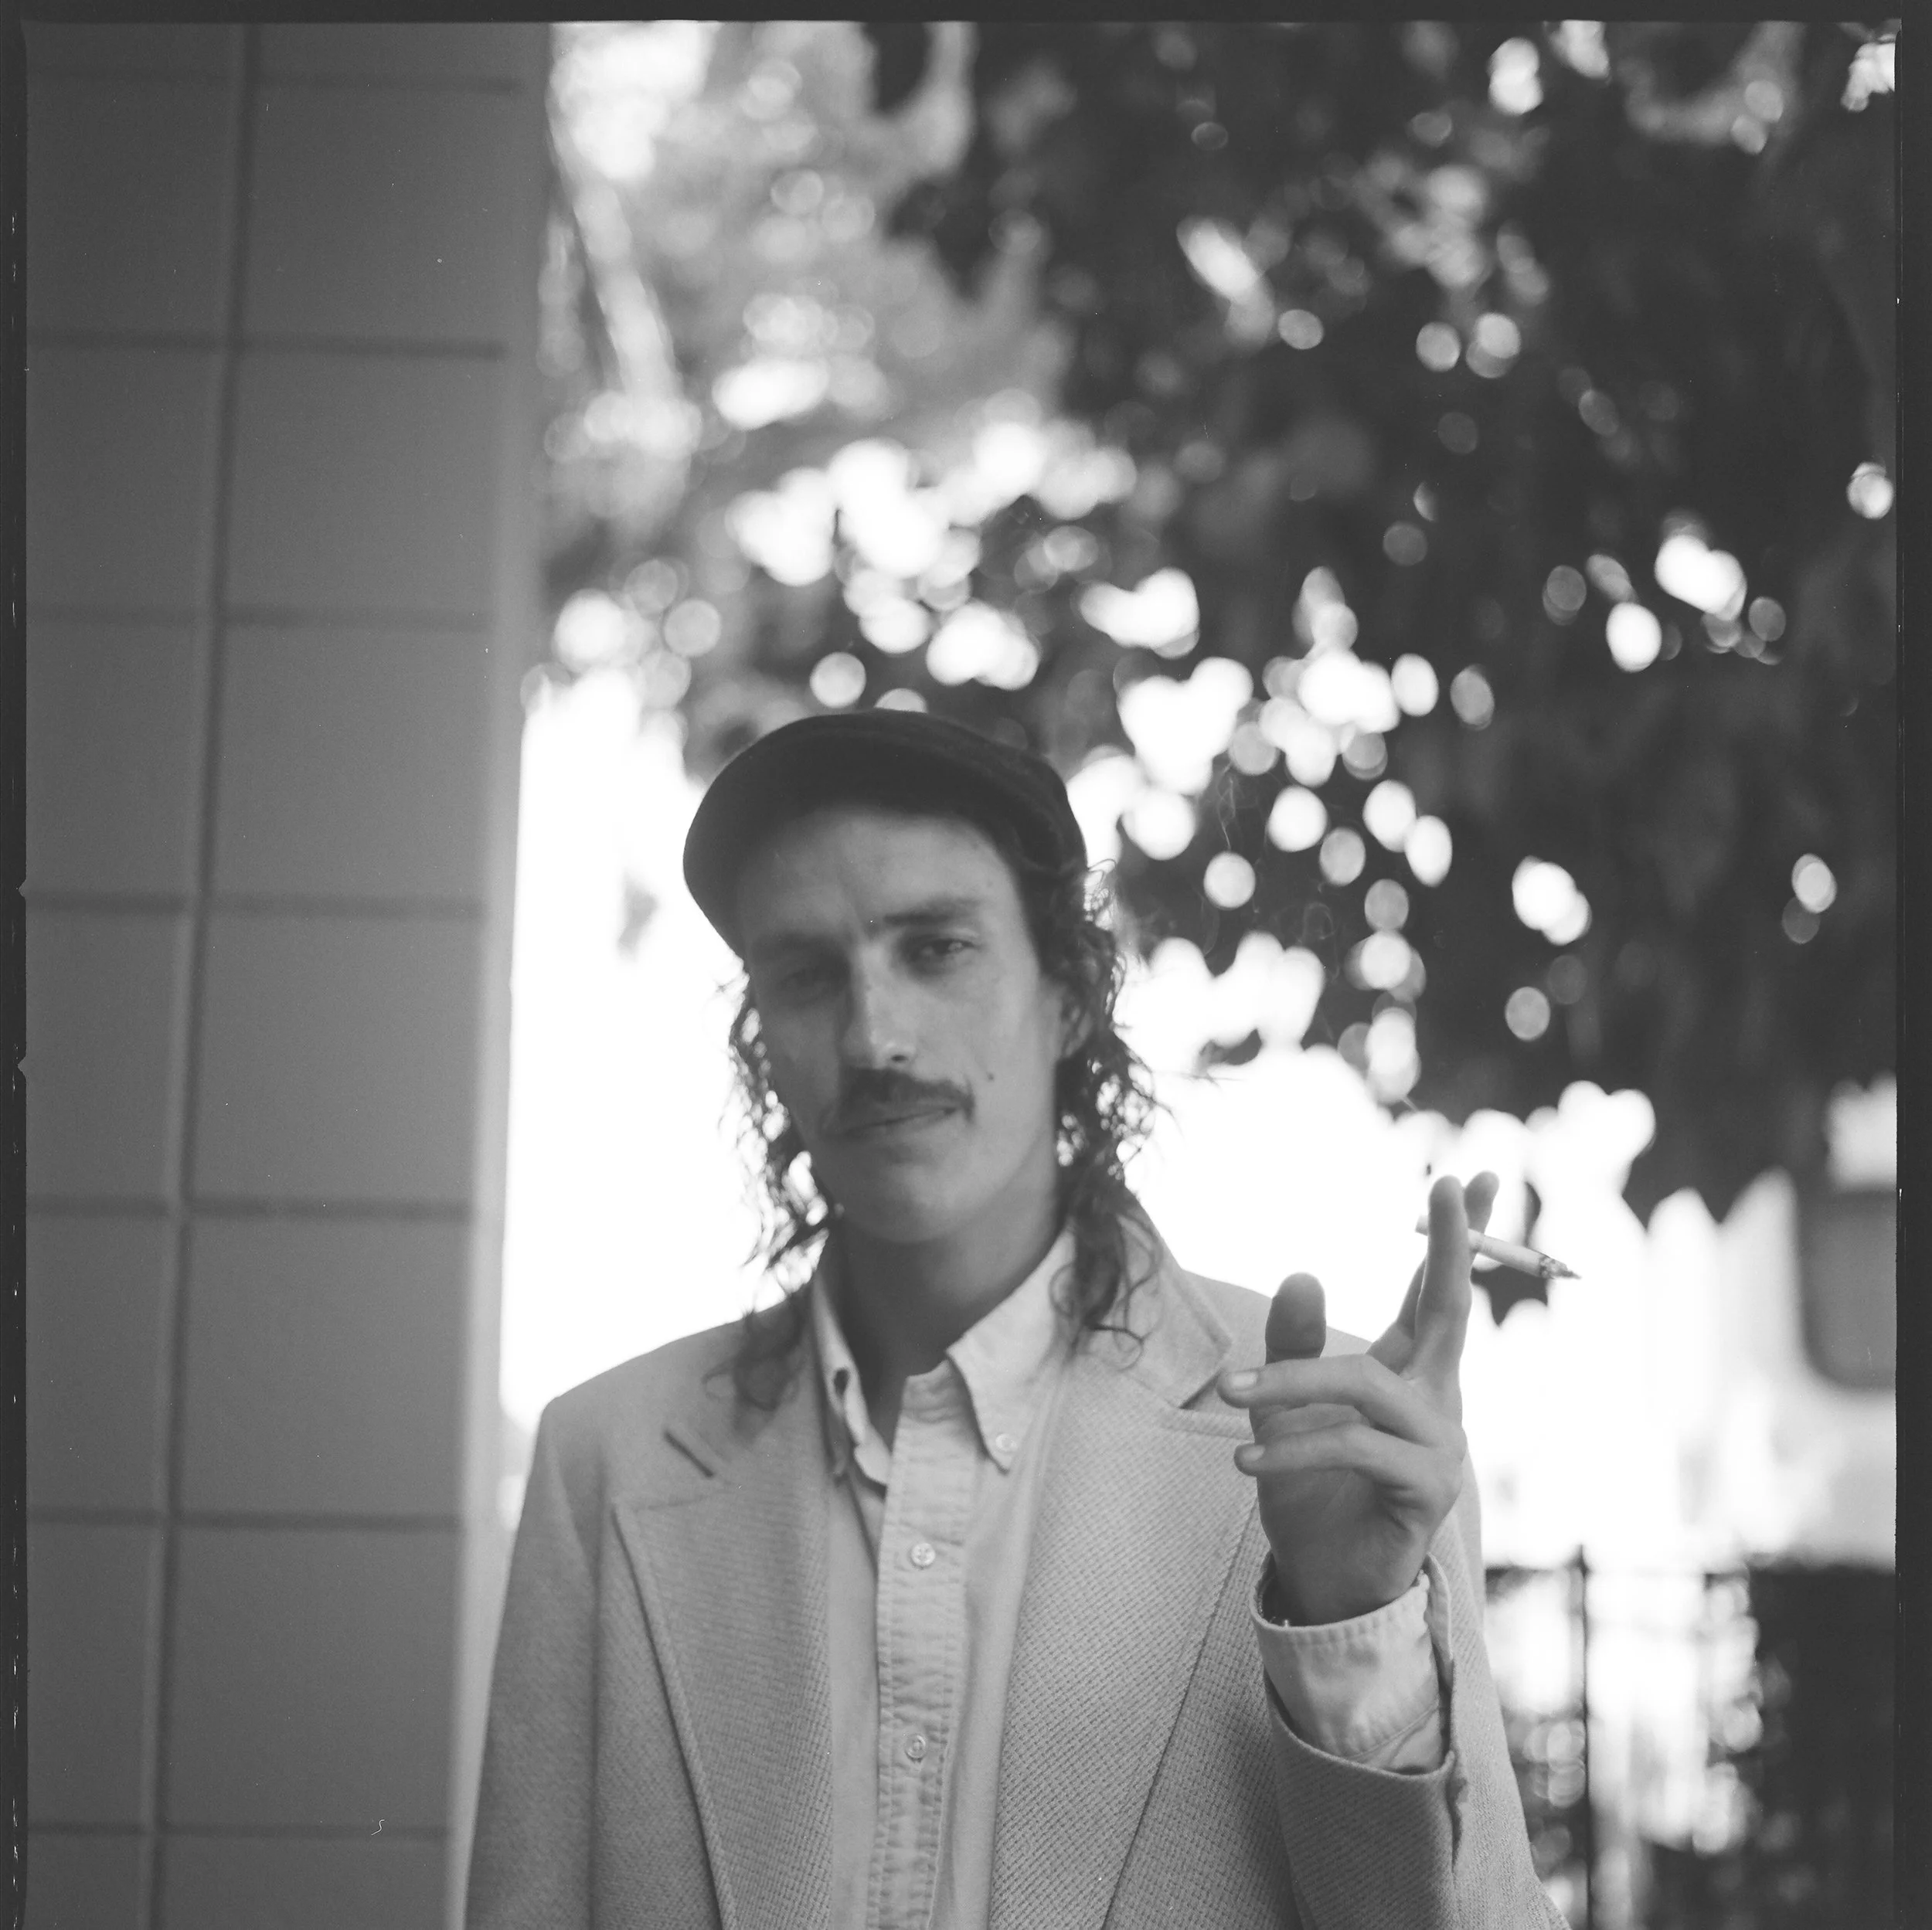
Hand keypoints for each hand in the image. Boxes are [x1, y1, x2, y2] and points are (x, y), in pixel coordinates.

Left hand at [1218, 1171, 1497, 1625]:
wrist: (1319, 1578)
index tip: (1473, 1173)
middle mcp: (1436, 1401)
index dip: (1458, 1236)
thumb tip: (1303, 1272)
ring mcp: (1439, 1445)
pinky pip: (1355, 1447)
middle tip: (1448, 1183)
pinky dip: (1296, 1446)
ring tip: (1228, 1395)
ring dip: (1292, 1385)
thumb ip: (1294, 1343)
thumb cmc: (1309, 1487)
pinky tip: (1247, 1461)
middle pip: (1450, 1311)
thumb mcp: (1285, 1405)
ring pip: (1366, 1385)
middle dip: (1451, 1246)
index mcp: (1411, 1373)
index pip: (1436, 1292)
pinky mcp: (1426, 1490)